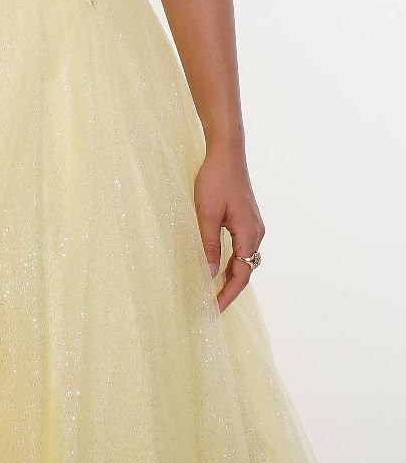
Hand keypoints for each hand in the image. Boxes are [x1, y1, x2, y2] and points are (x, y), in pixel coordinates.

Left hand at [194, 138, 264, 313]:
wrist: (227, 152)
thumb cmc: (215, 179)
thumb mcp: (206, 213)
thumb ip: (208, 244)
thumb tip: (209, 274)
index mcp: (249, 234)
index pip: (240, 275)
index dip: (227, 295)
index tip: (213, 310)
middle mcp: (256, 233)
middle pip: (245, 270)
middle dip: (229, 290)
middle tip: (210, 306)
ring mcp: (253, 226)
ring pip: (244, 259)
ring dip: (230, 276)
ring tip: (212, 291)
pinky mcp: (247, 219)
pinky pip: (241, 248)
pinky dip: (231, 262)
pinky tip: (217, 265)